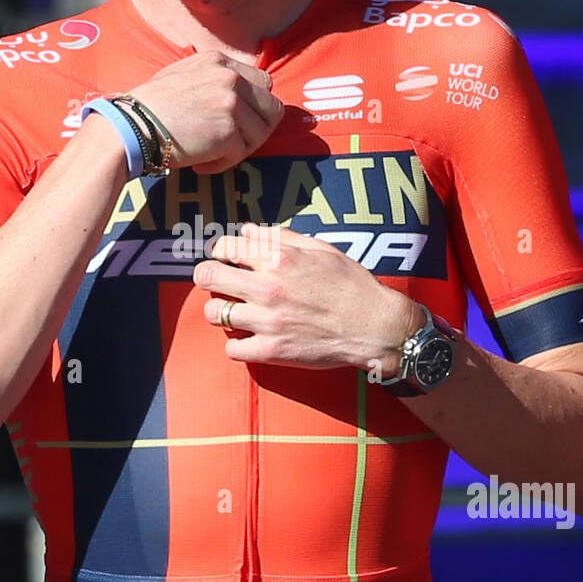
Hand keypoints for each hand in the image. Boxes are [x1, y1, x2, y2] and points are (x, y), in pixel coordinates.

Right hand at [125, 51, 284, 175]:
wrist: (133, 125)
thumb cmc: (150, 106)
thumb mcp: (183, 74)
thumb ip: (213, 78)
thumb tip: (237, 96)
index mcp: (221, 61)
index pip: (263, 82)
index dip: (255, 105)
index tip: (240, 121)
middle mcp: (231, 77)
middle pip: (272, 107)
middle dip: (257, 128)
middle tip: (235, 142)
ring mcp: (231, 104)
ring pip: (261, 134)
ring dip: (239, 148)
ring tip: (212, 152)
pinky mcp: (228, 131)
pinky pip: (240, 155)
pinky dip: (222, 164)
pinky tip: (200, 163)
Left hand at [191, 223, 422, 368]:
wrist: (375, 327)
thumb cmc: (352, 285)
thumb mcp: (321, 250)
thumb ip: (281, 237)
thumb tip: (248, 230)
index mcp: (279, 259)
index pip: (225, 247)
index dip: (220, 251)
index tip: (225, 258)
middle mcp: (267, 288)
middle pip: (208, 276)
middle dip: (207, 276)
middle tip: (217, 282)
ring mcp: (267, 321)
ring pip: (213, 313)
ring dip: (220, 311)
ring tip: (234, 311)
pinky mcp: (272, 351)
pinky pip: (231, 348)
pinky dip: (236, 344)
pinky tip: (248, 338)